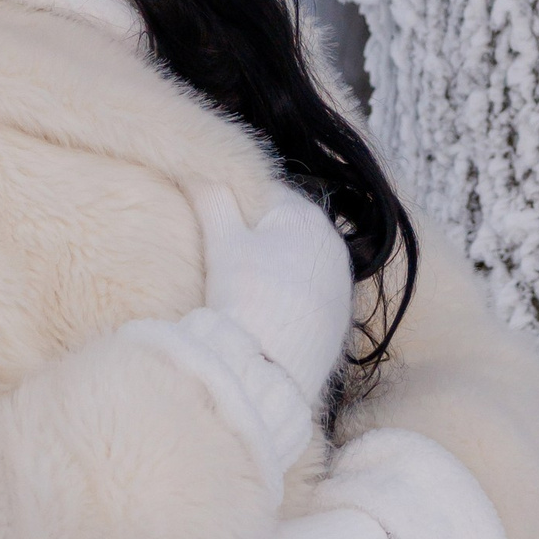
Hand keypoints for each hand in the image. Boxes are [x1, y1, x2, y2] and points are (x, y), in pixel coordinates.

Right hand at [197, 185, 353, 408]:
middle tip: (228, 257)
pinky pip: (311, 295)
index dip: (238, 204)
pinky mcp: (340, 317)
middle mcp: (333, 243)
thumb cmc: (246, 296)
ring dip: (279, 268)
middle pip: (288, 228)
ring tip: (248, 288)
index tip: (216, 221)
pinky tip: (270, 312)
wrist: (273, 368)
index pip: (268, 192)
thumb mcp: (221, 242)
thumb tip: (197, 170)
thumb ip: (212, 199)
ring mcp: (341, 282)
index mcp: (306, 215)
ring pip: (301, 263)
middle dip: (261, 237)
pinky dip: (292, 297)